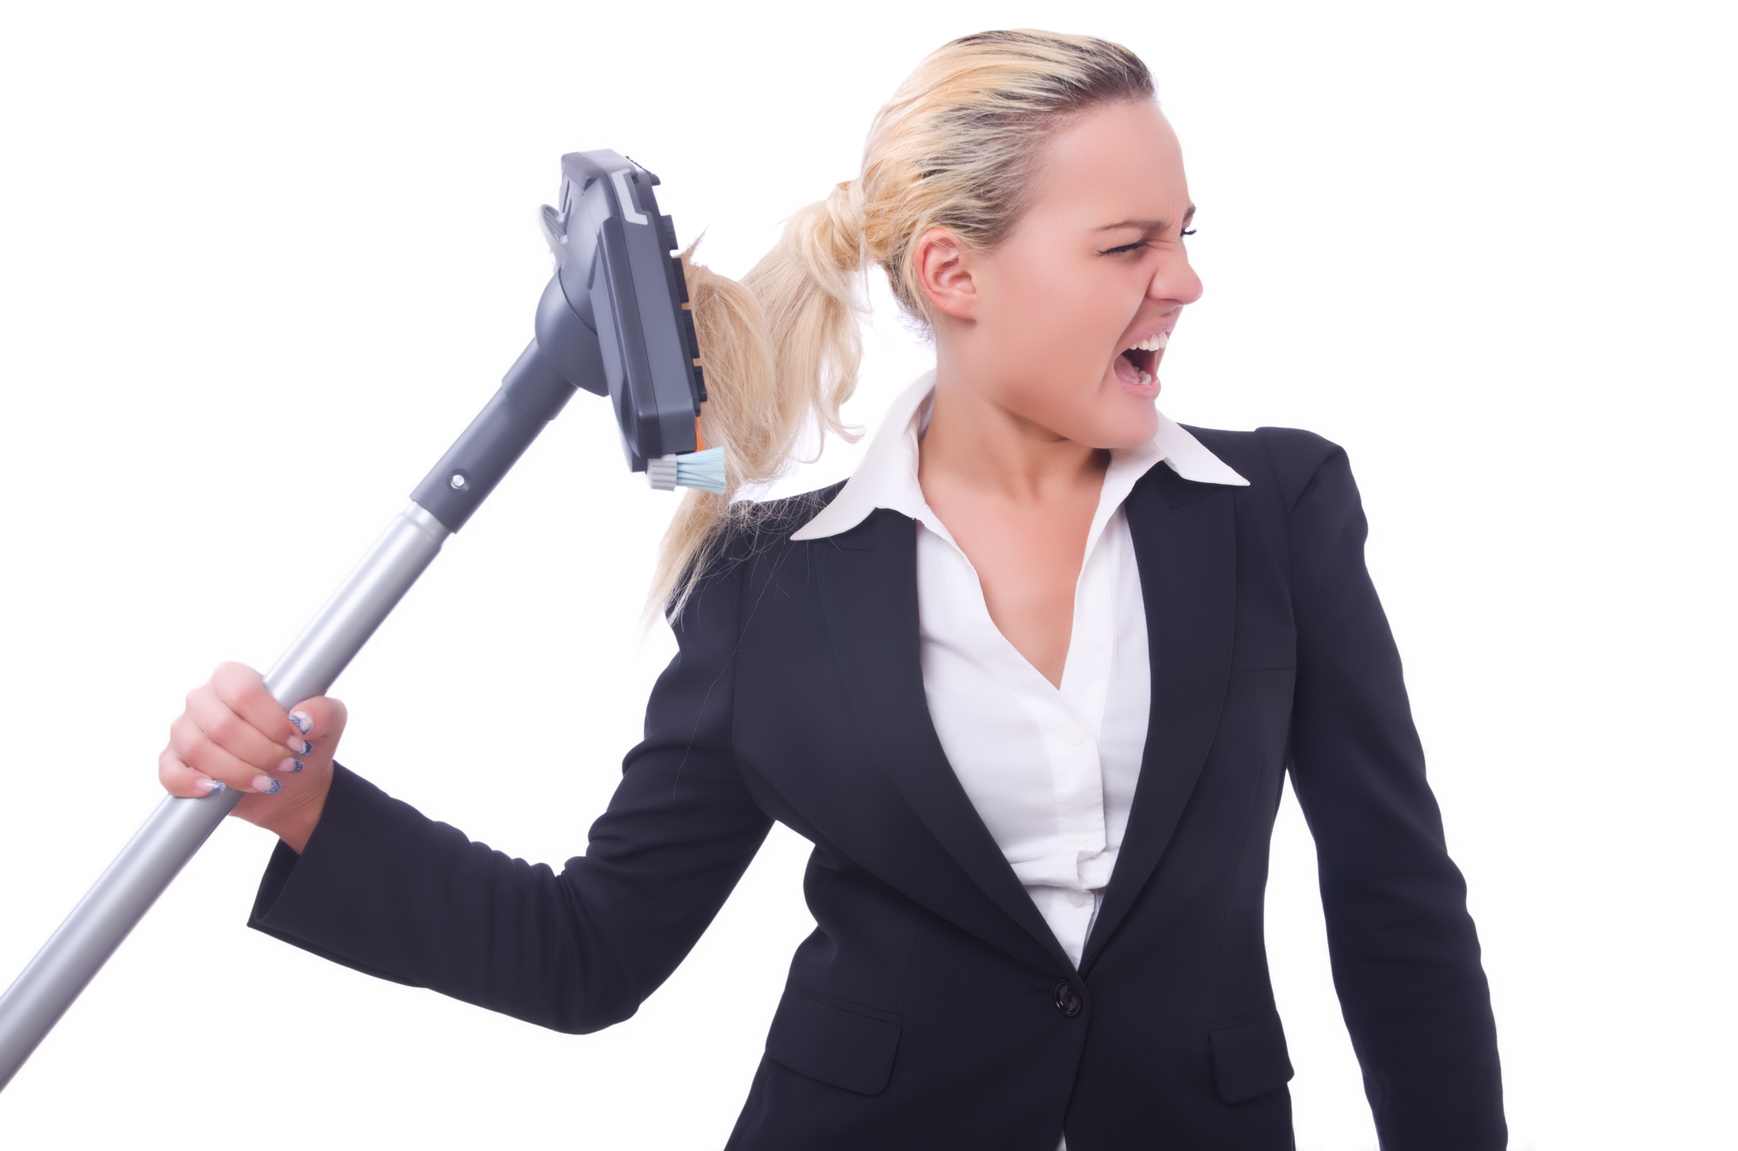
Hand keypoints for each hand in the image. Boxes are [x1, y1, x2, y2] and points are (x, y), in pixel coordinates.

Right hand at [159, 662, 345, 852]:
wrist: (293, 784)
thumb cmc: (305, 744)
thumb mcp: (329, 724)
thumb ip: (324, 711)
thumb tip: (302, 719)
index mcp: (235, 678)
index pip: (244, 692)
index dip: (271, 722)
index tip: (295, 741)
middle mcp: (204, 700)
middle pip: (222, 725)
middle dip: (260, 753)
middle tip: (285, 764)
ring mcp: (184, 731)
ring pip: (199, 750)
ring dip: (238, 772)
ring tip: (266, 781)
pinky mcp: (174, 763)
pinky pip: (171, 773)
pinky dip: (195, 785)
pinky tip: (219, 790)